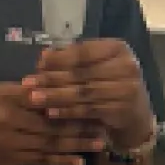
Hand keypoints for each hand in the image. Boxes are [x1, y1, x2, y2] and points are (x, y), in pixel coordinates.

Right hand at [0, 83, 106, 164]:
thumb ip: (23, 90)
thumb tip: (54, 83)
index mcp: (7, 102)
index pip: (42, 100)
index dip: (67, 101)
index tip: (90, 98)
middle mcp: (11, 125)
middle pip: (51, 125)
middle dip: (79, 124)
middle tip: (104, 122)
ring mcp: (14, 146)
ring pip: (50, 145)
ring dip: (76, 144)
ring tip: (99, 143)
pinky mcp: (16, 162)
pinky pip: (42, 161)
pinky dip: (62, 161)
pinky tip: (80, 162)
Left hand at [23, 40, 153, 148]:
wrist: (136, 115)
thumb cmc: (111, 84)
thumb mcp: (97, 66)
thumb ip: (74, 60)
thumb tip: (44, 55)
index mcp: (118, 48)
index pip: (84, 51)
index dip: (59, 58)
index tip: (38, 63)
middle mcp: (126, 66)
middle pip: (81, 72)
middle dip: (52, 78)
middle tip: (28, 83)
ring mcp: (126, 89)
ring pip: (83, 92)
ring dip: (55, 96)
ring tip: (34, 98)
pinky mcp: (121, 110)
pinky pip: (88, 110)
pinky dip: (68, 111)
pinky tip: (50, 112)